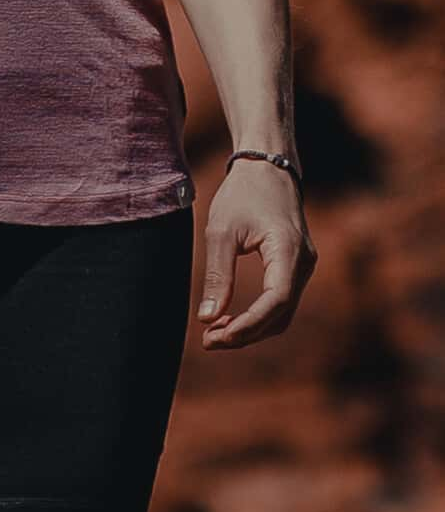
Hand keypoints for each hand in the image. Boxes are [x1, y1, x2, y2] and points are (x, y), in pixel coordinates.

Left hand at [198, 160, 316, 349]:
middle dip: (246, 332)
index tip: (216, 336)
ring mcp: (303, 267)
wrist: (267, 169)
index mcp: (289, 250)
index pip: (276, 300)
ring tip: (214, 334)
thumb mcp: (221, 231)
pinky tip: (229, 318)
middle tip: (208, 342)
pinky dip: (258, 315)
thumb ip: (217, 275)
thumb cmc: (242, 194)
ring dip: (252, 327)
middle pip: (280, 314)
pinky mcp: (296, 268)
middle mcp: (304, 263)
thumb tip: (207, 318)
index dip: (248, 324)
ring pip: (282, 312)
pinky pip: (280, 301)